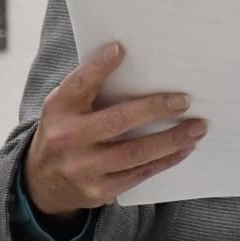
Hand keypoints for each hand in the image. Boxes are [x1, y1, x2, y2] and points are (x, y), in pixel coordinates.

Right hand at [23, 42, 208, 217]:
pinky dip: (166, 160)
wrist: (42, 182)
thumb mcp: (64, 106)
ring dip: (172, 139)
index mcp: (59, 110)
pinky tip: (183, 149)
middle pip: (118, 121)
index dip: (99, 66)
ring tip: (197, 127)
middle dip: (155, 108)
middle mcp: (68, 139)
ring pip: (136, 153)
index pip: (80, 84)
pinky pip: (140, 174)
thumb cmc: (64, 131)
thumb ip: (89, 87)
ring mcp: (84, 169)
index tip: (120, 49)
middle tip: (185, 100)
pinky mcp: (99, 191)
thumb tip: (131, 59)